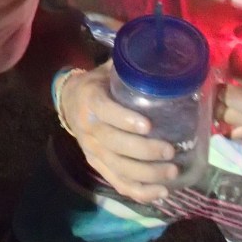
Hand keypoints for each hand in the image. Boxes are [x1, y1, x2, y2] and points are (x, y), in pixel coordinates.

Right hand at [57, 62, 177, 202]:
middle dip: (143, 151)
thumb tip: (160, 47)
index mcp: (90, 98)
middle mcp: (87, 127)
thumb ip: (130, 63)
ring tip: (172, 172)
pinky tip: (161, 193)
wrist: (70, 100)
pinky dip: (139, 191)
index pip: (104, 111)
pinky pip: (117, 182)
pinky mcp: (97, 164)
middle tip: (170, 151)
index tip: (148, 125)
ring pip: (117, 167)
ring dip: (146, 174)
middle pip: (113, 144)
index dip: (124, 119)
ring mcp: (91, 149)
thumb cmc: (99, 82)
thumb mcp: (109, 67)